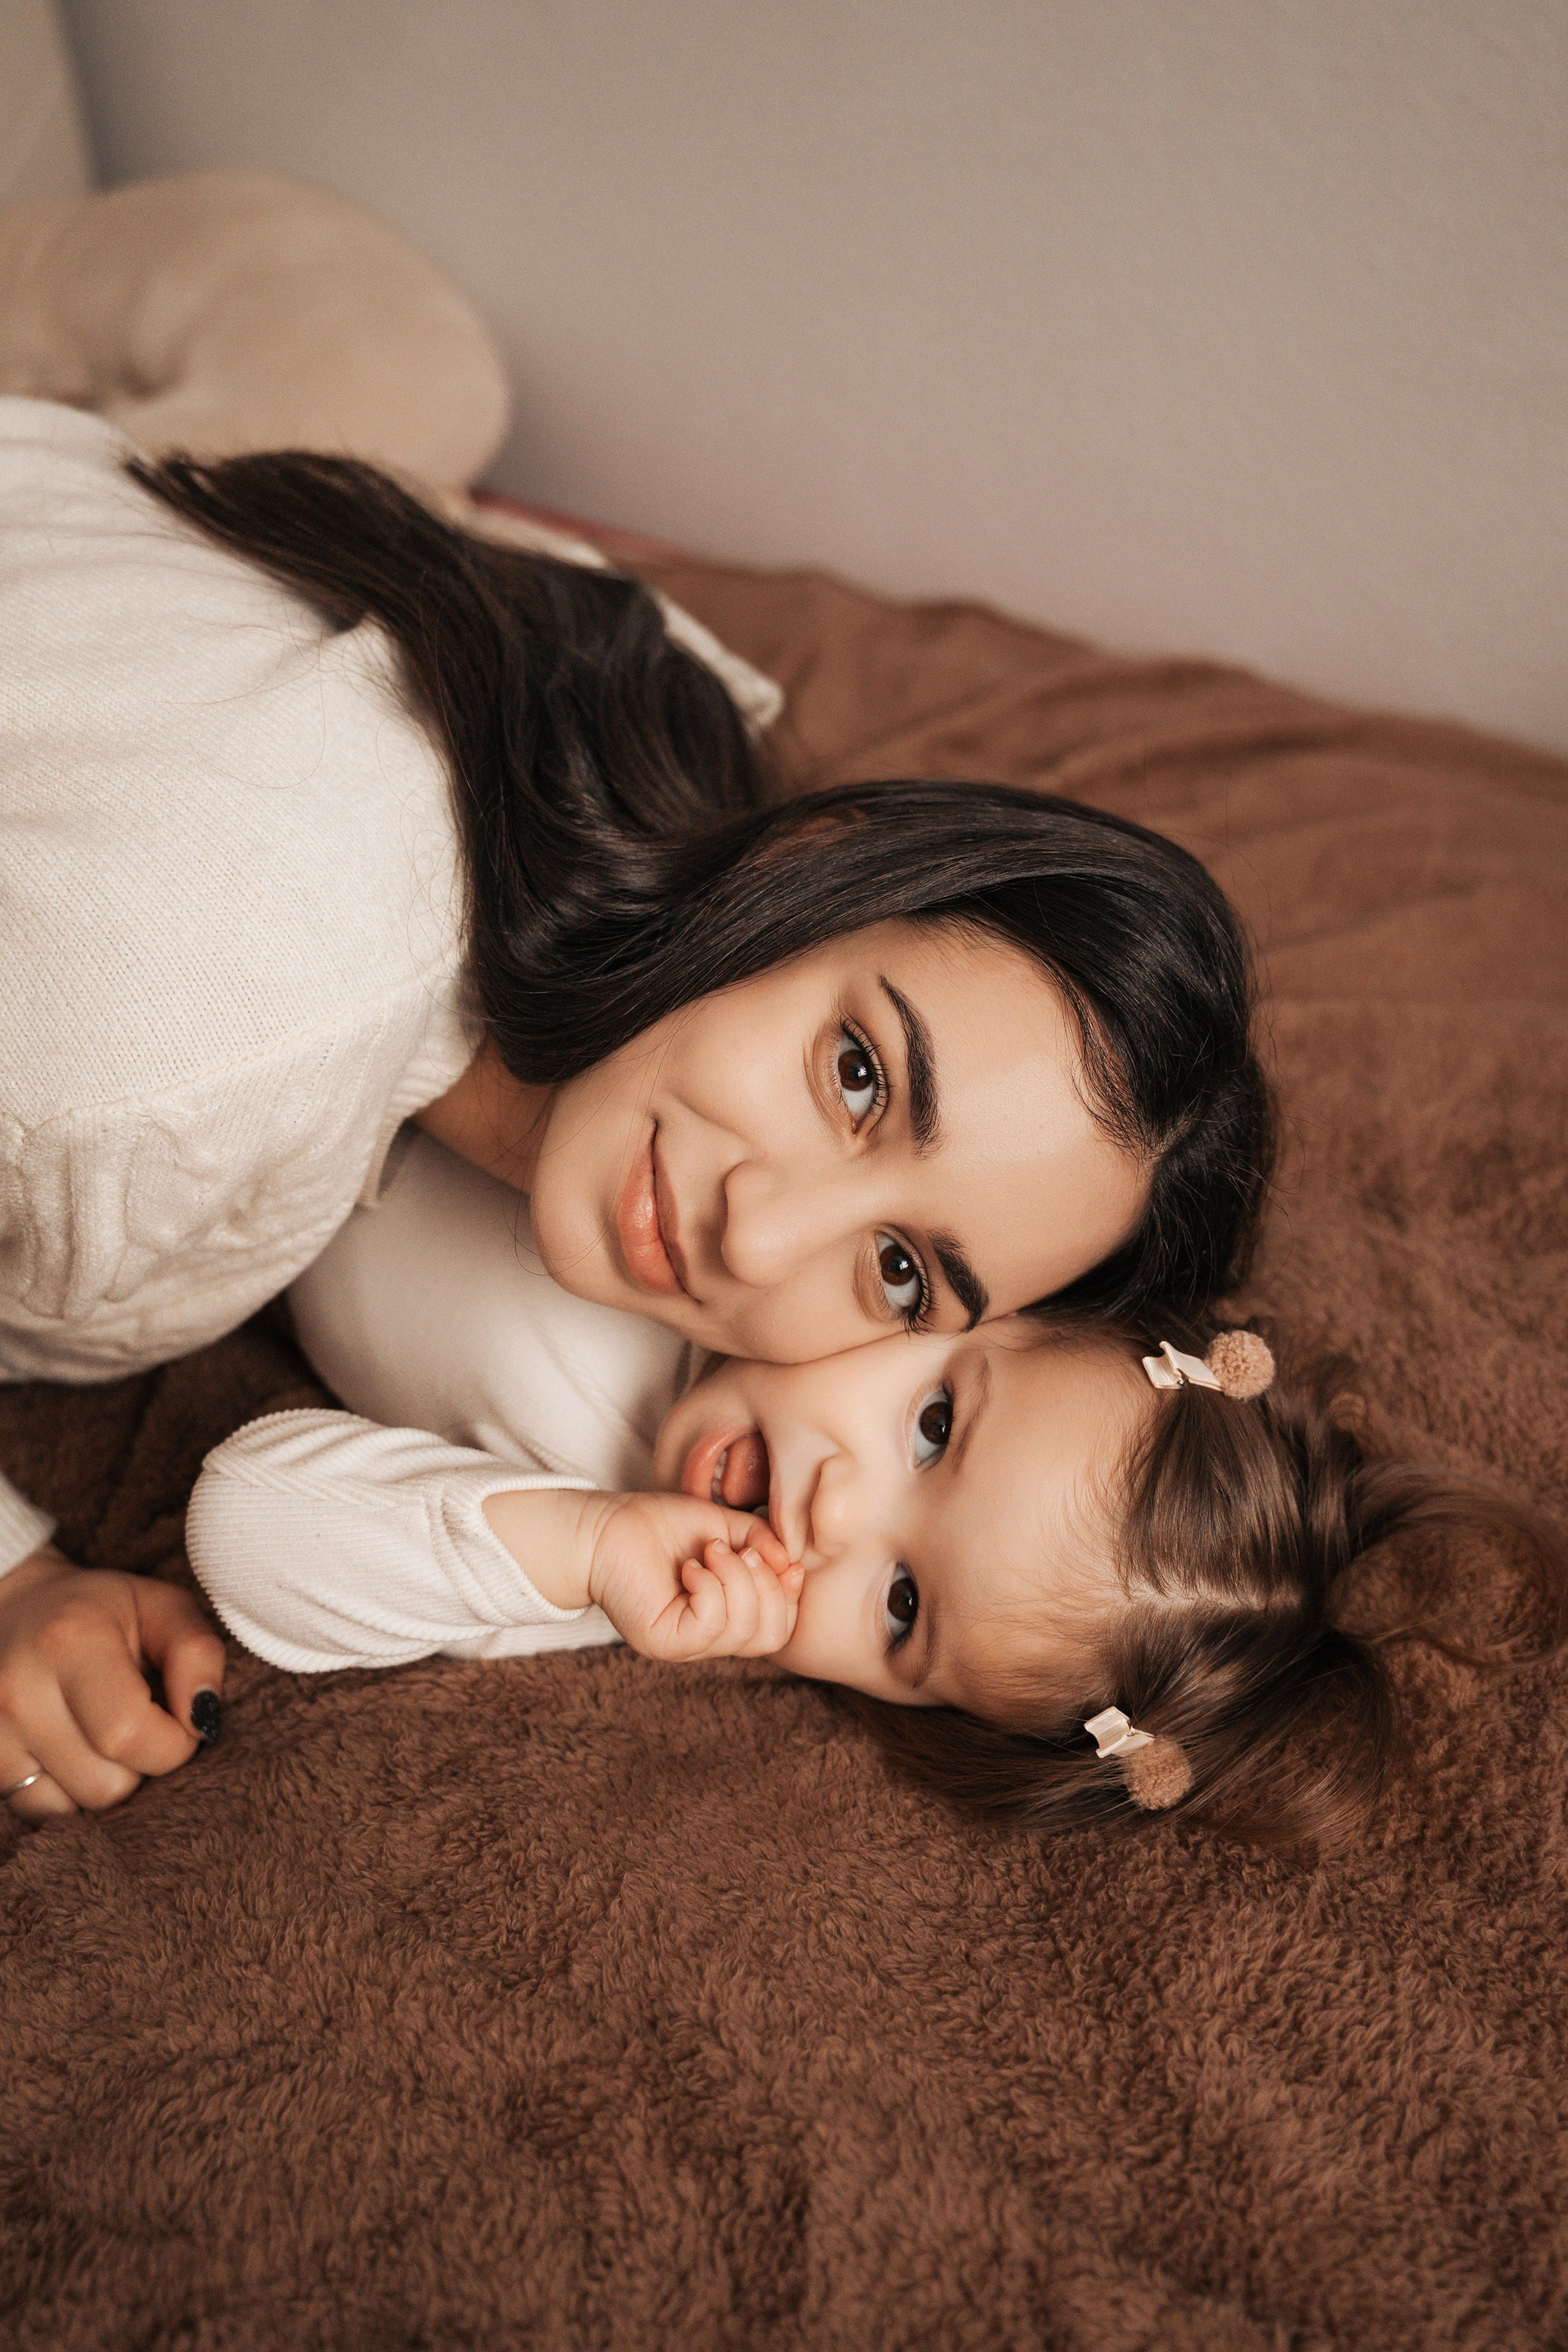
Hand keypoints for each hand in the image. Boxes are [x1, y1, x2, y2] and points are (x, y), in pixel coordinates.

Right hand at [0, 1544, 226, 1822]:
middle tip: (139, 1719)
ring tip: (102, 1731)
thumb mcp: (164, 1608)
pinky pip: (43, 1813)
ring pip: (76, 1808)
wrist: (13, 1609)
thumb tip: (203, 1723)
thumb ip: (198, 1655)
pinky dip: (69, 1793)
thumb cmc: (103, 1610)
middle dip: (142, 1764)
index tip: (176, 1716)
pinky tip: (72, 1750)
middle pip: (106, 1785)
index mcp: (69, 1640)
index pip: (129, 1736)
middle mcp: (18, 1690)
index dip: (173, 1742)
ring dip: (106, 1779)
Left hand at [584, 1494, 802, 1662]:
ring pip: (743, 1629)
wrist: (606, 1525)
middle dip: (768, 1586)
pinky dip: (710, 1587)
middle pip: (772, 1636)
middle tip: (742, 1551)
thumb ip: (760, 1541)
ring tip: (711, 1551)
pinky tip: (690, 1569)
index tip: (783, 1561)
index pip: (780, 1628)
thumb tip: (789, 1565)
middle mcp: (710, 1638)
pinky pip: (709, 1624)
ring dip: (736, 1578)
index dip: (790, 1596)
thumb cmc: (659, 1526)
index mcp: (727, 1617)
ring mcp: (687, 1645)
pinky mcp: (664, 1642)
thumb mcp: (724, 1526)